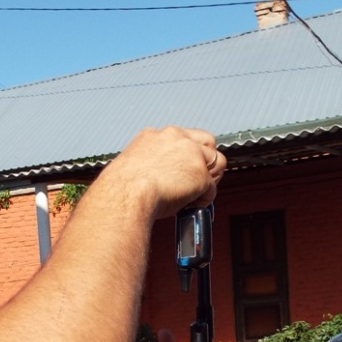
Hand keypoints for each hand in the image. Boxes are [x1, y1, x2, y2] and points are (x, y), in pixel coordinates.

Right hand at [106, 127, 225, 219]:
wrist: (125, 195)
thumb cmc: (123, 188)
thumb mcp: (136, 164)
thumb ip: (154, 163)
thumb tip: (162, 176)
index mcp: (156, 135)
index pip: (185, 136)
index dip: (189, 153)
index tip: (185, 167)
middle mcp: (177, 138)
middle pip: (208, 143)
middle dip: (207, 161)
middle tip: (198, 180)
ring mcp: (192, 154)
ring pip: (218, 162)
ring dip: (211, 179)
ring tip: (196, 194)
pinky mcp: (200, 174)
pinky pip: (211, 189)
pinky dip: (204, 200)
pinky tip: (191, 205)